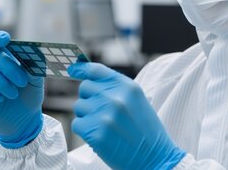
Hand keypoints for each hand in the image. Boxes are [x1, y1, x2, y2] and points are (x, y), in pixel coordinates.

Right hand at [0, 31, 43, 147]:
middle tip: (22, 82)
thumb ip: (35, 69)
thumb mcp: (36, 83)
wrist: (23, 121)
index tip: (5, 40)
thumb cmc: (28, 98)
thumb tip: (35, 57)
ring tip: (13, 95)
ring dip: (2, 83)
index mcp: (4, 57)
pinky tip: (0, 99)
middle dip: (9, 68)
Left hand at [68, 62, 185, 169]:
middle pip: (84, 88)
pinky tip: (101, 136)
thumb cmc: (146, 131)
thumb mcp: (137, 101)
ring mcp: (104, 115)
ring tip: (105, 126)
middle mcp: (115, 97)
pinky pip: (77, 124)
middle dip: (89, 99)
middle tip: (102, 113)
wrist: (155, 159)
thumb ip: (115, 88)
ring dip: (87, 116)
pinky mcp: (95, 133)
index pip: (96, 70)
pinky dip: (85, 131)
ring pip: (79, 107)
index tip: (73, 69)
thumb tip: (88, 78)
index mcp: (127, 87)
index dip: (81, 69)